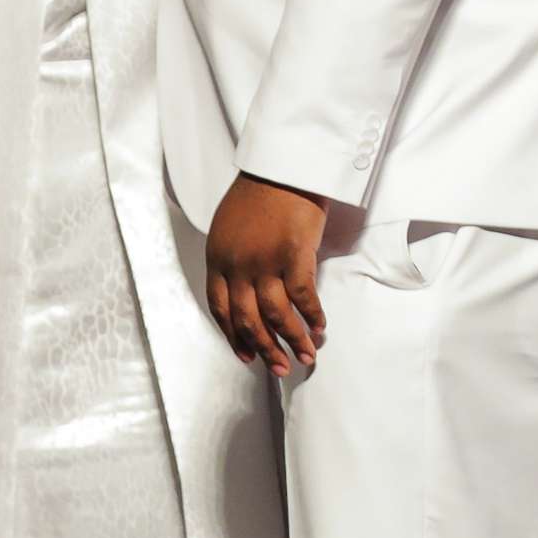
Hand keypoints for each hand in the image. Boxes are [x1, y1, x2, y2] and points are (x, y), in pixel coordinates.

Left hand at [204, 173, 327, 376]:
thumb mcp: (229, 228)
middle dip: (264, 348)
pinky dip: (312, 317)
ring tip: (305, 357)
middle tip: (278, 369)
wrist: (280, 168)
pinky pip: (303, 298)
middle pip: (247, 318)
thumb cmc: (258, 195)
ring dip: (293, 340)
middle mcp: (236, 264)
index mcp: (217, 257)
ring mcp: (264, 261)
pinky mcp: (293, 255)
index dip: (234, 336)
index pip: (220, 308)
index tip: (246, 356)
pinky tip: (321, 328)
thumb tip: (245, 290)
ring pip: (276, 315)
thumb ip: (233, 259)